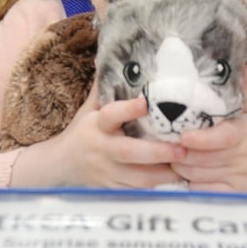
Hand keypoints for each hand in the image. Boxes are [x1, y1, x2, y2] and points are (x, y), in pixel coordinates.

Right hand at [17, 87, 185, 188]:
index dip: (127, 109)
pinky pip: (137, 191)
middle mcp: (102, 149)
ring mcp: (107, 172)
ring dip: (164, 173)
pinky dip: (157, 187)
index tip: (145, 102)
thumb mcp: (88, 109)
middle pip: (129, 153)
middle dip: (158, 152)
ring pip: (138, 178)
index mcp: (96, 125)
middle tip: (183, 148)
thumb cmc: (82, 132)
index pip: (110, 115)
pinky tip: (177, 180)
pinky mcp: (112, 188)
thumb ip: (103, 88)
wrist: (59, 165)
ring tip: (187, 166)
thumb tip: (113, 56)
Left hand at [174, 67, 246, 196]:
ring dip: (181, 168)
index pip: (221, 138)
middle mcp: (241, 157)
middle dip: (179, 152)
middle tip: (164, 145)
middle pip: (200, 158)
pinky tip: (186, 174)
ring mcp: (237, 178)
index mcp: (243, 133)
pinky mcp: (233, 194)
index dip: (200, 139)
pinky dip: (191, 183)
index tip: (183, 136)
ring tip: (171, 158)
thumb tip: (239, 63)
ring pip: (198, 175)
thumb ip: (241, 89)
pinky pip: (203, 191)